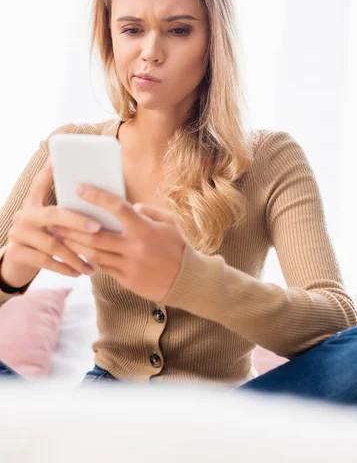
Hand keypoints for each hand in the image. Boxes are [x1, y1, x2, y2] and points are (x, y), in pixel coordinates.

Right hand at [1, 159, 101, 287]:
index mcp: (34, 202)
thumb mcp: (52, 223)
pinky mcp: (16, 253)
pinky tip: (80, 273)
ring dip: (76, 255)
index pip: (41, 183)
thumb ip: (67, 212)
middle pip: (53, 215)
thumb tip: (102, 204)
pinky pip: (45, 262)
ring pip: (52, 244)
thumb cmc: (46, 237)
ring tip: (94, 264)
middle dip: (77, 221)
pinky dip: (65, 268)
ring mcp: (18, 234)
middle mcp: (24, 214)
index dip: (49, 171)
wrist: (17, 264)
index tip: (58, 159)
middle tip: (98, 228)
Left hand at [49, 184, 187, 301]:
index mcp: (146, 229)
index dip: (97, 197)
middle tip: (56, 218)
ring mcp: (129, 265)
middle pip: (96, 236)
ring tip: (59, 236)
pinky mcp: (126, 280)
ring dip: (74, 244)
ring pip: (94, 254)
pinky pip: (102, 267)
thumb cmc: (178, 247)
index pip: (118, 208)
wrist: (188, 280)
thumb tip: (130, 207)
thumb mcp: (169, 223)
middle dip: (73, 227)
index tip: (81, 189)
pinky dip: (88, 258)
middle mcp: (135, 247)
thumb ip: (148, 212)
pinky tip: (77, 251)